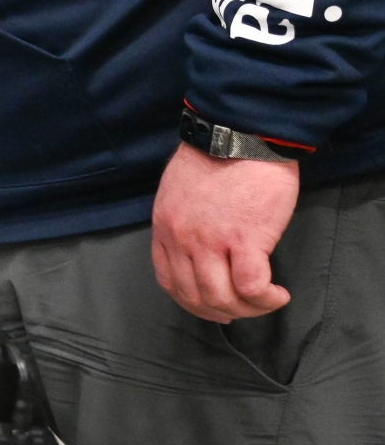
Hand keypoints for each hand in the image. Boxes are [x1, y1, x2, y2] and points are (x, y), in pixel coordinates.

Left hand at [151, 141, 296, 321]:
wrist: (241, 133)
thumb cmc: (218, 157)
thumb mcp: (181, 191)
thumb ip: (185, 222)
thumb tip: (202, 251)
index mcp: (164, 227)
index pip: (169, 281)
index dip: (192, 302)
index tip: (214, 308)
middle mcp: (182, 238)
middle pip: (195, 296)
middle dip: (221, 311)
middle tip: (245, 310)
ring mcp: (211, 240)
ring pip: (222, 297)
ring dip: (249, 309)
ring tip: (268, 301)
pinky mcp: (245, 238)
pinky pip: (252, 287)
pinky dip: (266, 299)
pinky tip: (279, 294)